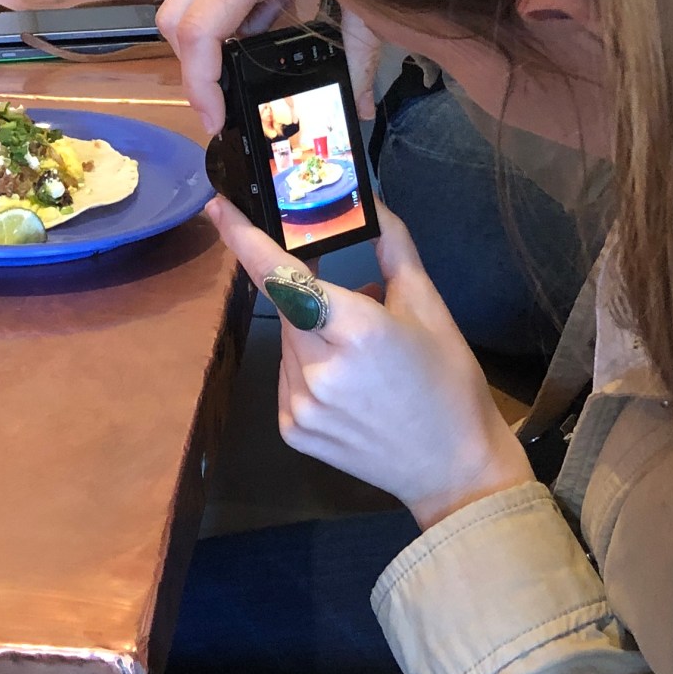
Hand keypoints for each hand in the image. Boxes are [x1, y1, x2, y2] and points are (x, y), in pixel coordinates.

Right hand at [158, 0, 381, 131]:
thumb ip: (359, 54)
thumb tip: (357, 107)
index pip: (200, 30)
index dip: (201, 83)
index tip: (217, 121)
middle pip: (177, 16)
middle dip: (194, 66)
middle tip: (221, 105)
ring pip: (192, 1)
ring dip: (211, 42)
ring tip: (247, 74)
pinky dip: (234, 18)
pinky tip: (269, 31)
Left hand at [207, 197, 531, 527]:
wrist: (455, 469)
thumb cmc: (449, 383)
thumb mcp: (430, 308)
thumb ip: (394, 248)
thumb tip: (369, 204)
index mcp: (356, 330)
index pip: (283, 274)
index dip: (244, 238)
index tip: (217, 207)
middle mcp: (319, 368)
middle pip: (291, 308)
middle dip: (313, 298)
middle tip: (359, 310)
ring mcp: (301, 404)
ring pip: (288, 343)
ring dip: (311, 335)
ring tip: (363, 358)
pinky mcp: (293, 430)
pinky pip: (288, 379)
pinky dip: (308, 369)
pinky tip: (349, 387)